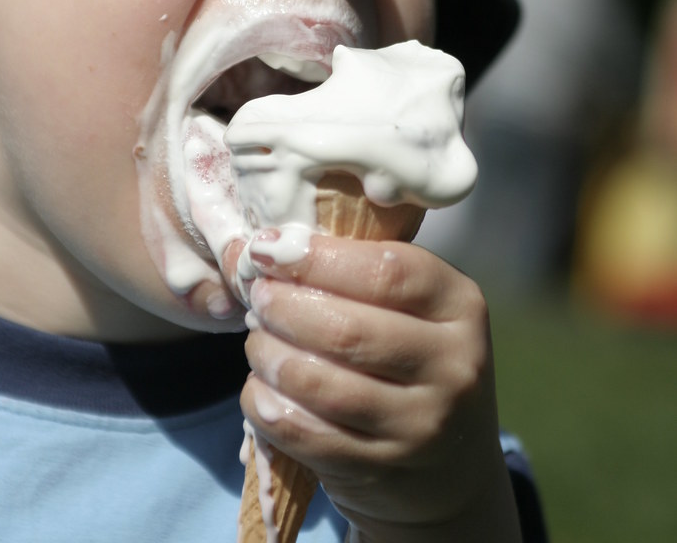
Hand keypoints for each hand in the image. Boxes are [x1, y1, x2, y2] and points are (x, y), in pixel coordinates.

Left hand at [231, 231, 521, 541]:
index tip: (268, 247)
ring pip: (321, 383)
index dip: (317, 257)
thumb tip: (271, 245)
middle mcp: (453, 364)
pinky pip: (305, 432)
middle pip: (348, 328)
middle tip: (257, 297)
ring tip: (256, 341)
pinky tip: (258, 388)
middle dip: (285, 307)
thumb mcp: (417, 312)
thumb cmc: (417, 364)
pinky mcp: (382, 470)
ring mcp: (421, 424)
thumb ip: (362, 275)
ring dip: (270, 355)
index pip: (386, 270)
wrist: (452, 470)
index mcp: (460, 305)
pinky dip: (266, 405)